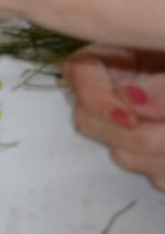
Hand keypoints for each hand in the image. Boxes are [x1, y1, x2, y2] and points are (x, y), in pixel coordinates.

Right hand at [65, 46, 164, 189]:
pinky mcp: (158, 157)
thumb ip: (159, 85)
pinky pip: (152, 176)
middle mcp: (122, 91)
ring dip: (159, 159)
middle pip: (90, 121)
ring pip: (122, 155)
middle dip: (136, 136)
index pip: (77, 72)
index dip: (96, 99)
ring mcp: (137, 126)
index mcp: (124, 57)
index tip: (130, 119)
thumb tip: (133, 101)